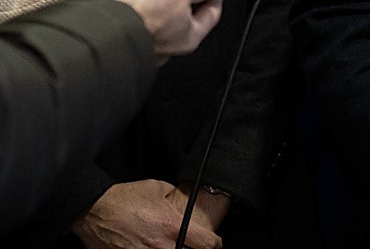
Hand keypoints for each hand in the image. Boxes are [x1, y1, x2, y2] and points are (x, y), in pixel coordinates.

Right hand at [72, 179, 221, 248]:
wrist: (93, 210)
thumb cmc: (124, 198)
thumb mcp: (157, 188)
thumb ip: (174, 198)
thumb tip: (182, 201)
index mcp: (171, 226)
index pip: (207, 243)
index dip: (214, 244)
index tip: (213, 243)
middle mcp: (160, 245)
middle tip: (189, 245)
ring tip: (166, 245)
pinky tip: (148, 247)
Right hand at [106, 0, 230, 61]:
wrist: (98, 31)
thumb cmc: (141, 15)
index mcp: (187, 36)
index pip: (211, 12)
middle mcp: (164, 45)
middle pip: (172, 7)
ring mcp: (136, 42)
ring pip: (138, 9)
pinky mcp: (111, 37)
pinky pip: (113, 15)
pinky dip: (108, 2)